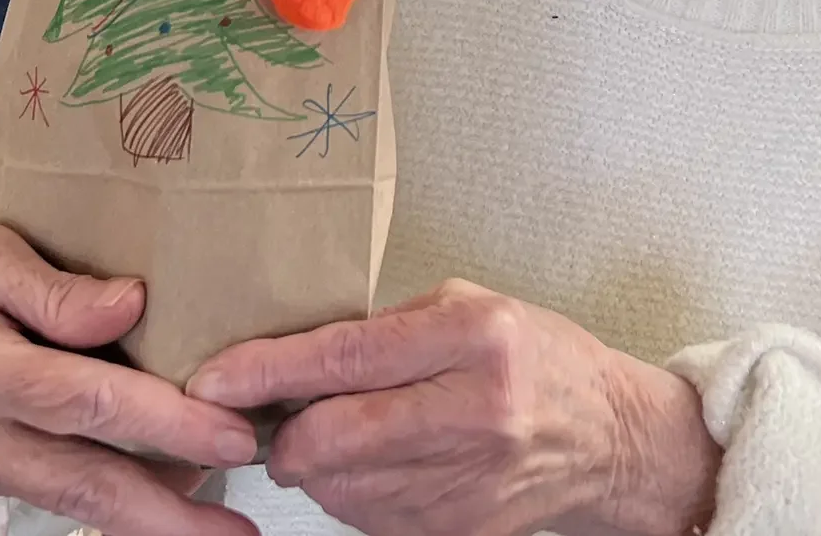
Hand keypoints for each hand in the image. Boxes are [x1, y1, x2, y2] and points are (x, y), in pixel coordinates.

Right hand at [0, 224, 259, 535]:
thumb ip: (55, 287)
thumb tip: (135, 305)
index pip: (80, 402)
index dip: (161, 424)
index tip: (232, 434)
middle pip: (79, 484)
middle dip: (165, 516)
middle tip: (237, 532)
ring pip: (65, 501)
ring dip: (144, 515)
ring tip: (217, 520)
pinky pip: (44, 490)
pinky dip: (102, 490)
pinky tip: (159, 481)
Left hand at [186, 279, 717, 535]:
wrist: (608, 438)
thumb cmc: (536, 357)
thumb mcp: (468, 307)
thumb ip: (384, 328)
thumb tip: (289, 353)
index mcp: (475, 338)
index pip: (346, 358)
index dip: (267, 370)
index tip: (212, 378)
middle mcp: (473, 412)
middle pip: (330, 438)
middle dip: (282, 432)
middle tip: (277, 415)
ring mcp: (466, 482)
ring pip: (337, 485)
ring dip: (316, 463)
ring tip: (348, 431)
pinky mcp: (456, 531)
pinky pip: (365, 517)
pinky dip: (352, 491)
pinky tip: (385, 462)